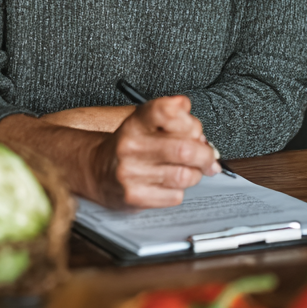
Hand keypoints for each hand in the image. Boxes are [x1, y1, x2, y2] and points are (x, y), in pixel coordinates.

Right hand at [93, 95, 220, 207]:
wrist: (98, 170)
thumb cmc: (133, 144)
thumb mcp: (148, 122)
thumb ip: (177, 119)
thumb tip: (200, 133)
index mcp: (137, 122)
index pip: (166, 110)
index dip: (188, 119)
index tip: (194, 127)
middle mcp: (131, 145)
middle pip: (185, 149)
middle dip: (206, 154)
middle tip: (208, 155)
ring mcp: (131, 173)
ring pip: (185, 175)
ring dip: (196, 174)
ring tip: (189, 169)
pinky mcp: (135, 197)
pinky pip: (176, 195)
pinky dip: (180, 190)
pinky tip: (169, 183)